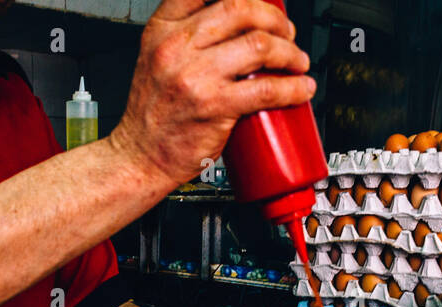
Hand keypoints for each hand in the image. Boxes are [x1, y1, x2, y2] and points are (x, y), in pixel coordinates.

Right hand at [110, 0, 315, 186]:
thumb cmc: (154, 114)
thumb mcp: (156, 59)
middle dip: (274, 18)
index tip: (262, 2)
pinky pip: (266, 89)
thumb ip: (187, 37)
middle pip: (239, 8)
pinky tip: (301, 89)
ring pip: (259, 45)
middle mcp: (176, 46)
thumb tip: (236, 26)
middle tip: (287, 34)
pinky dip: (293, 87)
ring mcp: (195, 76)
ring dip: (290, 52)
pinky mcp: (214, 106)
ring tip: (297, 62)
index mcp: (162, 28)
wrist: (139, 157)